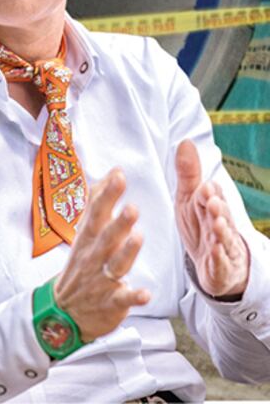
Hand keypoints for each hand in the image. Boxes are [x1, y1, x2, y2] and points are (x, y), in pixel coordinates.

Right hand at [53, 168, 151, 340]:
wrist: (66, 310)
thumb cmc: (82, 264)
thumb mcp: (86, 231)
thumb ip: (100, 201)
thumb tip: (113, 172)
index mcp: (89, 238)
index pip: (97, 212)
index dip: (108, 195)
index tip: (119, 177)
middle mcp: (94, 256)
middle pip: (107, 237)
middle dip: (119, 223)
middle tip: (132, 208)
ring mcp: (101, 279)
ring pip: (115, 264)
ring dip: (127, 252)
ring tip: (138, 238)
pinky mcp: (111, 302)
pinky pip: (122, 299)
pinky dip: (133, 297)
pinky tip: (144, 294)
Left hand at [174, 140, 249, 297]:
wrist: (214, 264)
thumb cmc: (201, 226)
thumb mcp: (190, 199)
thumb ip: (189, 174)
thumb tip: (186, 141)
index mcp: (211, 206)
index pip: (211, 197)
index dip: (208, 193)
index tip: (205, 186)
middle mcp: (220, 224)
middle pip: (220, 215)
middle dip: (218, 208)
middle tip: (212, 200)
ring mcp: (222, 245)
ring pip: (223, 237)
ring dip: (221, 230)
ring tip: (217, 224)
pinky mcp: (220, 266)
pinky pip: (220, 262)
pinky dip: (218, 257)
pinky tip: (214, 252)